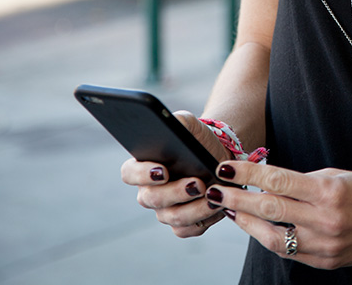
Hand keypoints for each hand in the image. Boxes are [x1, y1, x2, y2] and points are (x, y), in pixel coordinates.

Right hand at [120, 111, 230, 237]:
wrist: (221, 156)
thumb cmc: (199, 139)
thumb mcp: (189, 124)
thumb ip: (176, 120)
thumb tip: (168, 123)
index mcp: (144, 166)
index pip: (129, 173)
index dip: (142, 174)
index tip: (163, 171)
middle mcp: (150, 191)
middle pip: (151, 199)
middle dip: (174, 192)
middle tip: (197, 183)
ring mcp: (165, 210)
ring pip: (171, 217)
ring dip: (194, 208)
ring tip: (213, 195)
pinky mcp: (184, 223)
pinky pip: (187, 229)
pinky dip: (203, 220)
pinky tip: (218, 206)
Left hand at [206, 161, 351, 268]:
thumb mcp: (337, 175)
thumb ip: (302, 181)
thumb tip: (267, 181)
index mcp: (328, 191)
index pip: (277, 180)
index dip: (247, 174)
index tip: (227, 168)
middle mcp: (324, 219)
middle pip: (269, 208)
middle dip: (236, 199)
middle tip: (215, 191)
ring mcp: (324, 244)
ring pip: (273, 235)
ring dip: (247, 222)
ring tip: (230, 210)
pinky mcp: (325, 260)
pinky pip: (288, 250)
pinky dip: (268, 238)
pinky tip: (256, 227)